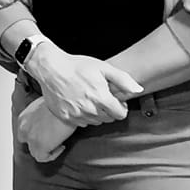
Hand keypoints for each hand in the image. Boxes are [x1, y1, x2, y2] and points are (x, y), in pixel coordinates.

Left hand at [16, 97, 76, 162]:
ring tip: (58, 143)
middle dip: (38, 142)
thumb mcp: (44, 104)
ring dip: (46, 149)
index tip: (46, 132)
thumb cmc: (59, 101)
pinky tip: (61, 147)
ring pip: (34, 152)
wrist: (65, 103)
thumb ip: (41, 113)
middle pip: (27, 142)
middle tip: (51, 139)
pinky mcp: (40, 146)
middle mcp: (24, 129)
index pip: (24, 131)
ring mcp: (31, 139)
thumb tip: (49, 117)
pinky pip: (43, 158)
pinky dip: (52, 155)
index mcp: (23, 118)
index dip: (35, 134)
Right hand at [24, 46, 141, 127]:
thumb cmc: (77, 66)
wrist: (51, 69)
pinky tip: (79, 104)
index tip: (116, 100)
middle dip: (109, 110)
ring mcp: (76, 115)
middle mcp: (89, 109)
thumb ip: (123, 80)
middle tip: (102, 97)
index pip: (120, 114)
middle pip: (108, 119)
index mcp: (101, 97)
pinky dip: (83, 116)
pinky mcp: (65, 117)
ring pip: (95, 122)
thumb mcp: (103, 68)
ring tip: (90, 99)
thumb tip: (138, 90)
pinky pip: (81, 123)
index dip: (121, 107)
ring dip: (96, 114)